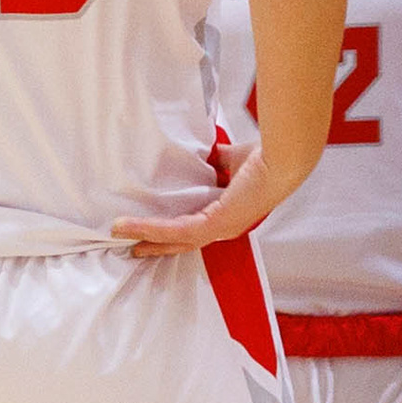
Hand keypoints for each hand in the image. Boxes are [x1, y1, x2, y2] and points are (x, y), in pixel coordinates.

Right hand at [112, 148, 279, 258]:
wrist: (281, 158)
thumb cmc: (266, 159)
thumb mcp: (233, 160)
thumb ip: (216, 162)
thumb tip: (203, 156)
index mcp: (229, 215)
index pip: (195, 228)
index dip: (171, 231)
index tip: (149, 231)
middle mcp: (225, 228)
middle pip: (182, 242)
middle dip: (155, 244)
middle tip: (130, 245)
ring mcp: (221, 229)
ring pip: (175, 239)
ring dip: (145, 236)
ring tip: (119, 233)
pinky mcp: (216, 224)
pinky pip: (177, 230)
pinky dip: (152, 228)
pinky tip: (131, 226)